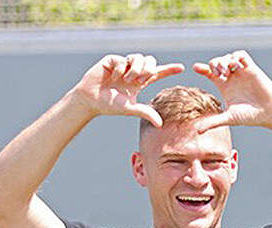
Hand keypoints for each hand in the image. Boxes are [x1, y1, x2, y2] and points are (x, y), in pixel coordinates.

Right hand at [71, 54, 185, 125]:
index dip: (169, 70)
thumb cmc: (109, 105)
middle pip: (151, 61)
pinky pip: (123, 60)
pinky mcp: (112, 60)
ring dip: (135, 70)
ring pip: (139, 58)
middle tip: (141, 79)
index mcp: (139, 82)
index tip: (182, 68)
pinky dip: (121, 69)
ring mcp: (123, 65)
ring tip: (126, 80)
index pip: (157, 74)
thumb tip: (161, 125)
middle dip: (149, 69)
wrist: (89, 99)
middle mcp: (133, 72)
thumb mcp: (130, 109)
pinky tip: (113, 77)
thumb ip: (145, 112)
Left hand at [191, 50, 271, 132]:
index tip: (195, 68)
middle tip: (217, 73)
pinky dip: (236, 56)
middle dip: (214, 64)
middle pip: (217, 62)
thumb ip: (213, 122)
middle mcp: (232, 78)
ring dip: (224, 60)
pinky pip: (241, 55)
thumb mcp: (229, 118)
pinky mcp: (252, 69)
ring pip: (228, 57)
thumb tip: (198, 132)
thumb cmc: (251, 117)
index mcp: (225, 87)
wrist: (270, 112)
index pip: (210, 73)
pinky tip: (235, 65)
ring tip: (226, 71)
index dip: (202, 68)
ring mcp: (242, 72)